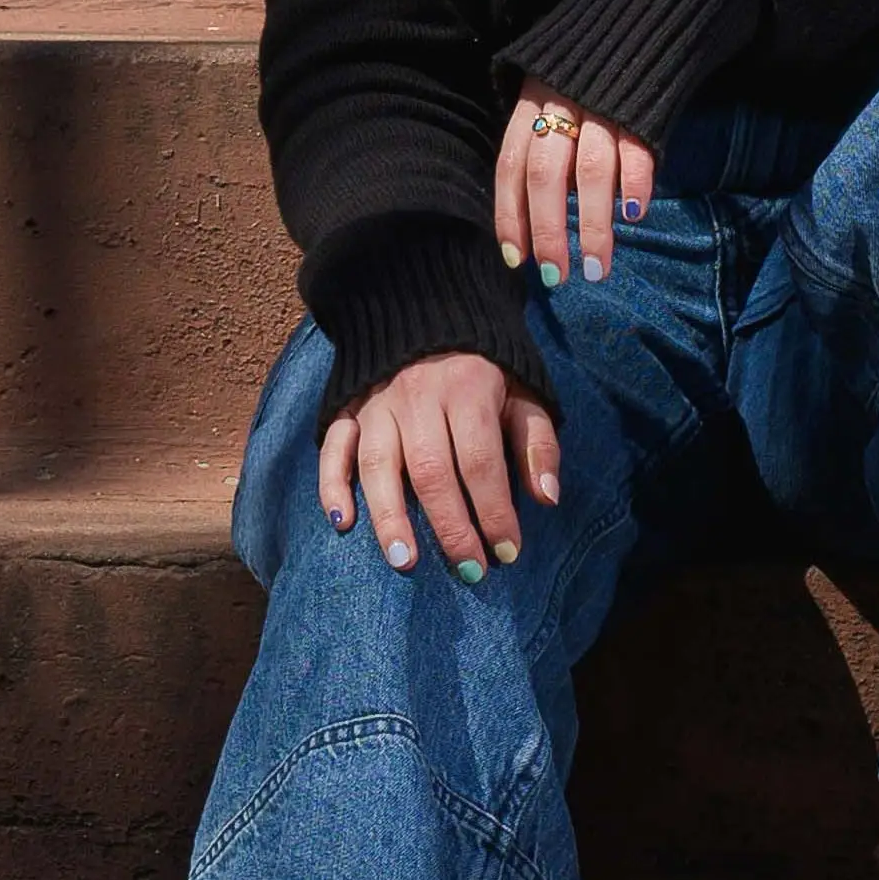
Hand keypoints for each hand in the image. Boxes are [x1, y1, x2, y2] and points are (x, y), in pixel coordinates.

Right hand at [317, 349, 561, 576]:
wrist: (429, 310)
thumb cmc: (486, 368)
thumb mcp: (525, 393)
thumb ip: (538, 444)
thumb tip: (546, 499)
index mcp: (467, 390)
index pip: (480, 461)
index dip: (494, 510)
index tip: (507, 551)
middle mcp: (417, 397)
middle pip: (431, 471)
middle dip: (450, 526)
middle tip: (468, 570)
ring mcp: (377, 403)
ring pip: (378, 466)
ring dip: (389, 517)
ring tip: (405, 561)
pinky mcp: (347, 407)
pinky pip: (333, 448)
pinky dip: (332, 485)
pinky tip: (342, 521)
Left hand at [493, 84, 653, 284]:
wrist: (633, 22)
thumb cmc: (580, 80)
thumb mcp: (545, 102)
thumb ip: (538, 150)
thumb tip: (530, 222)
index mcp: (529, 106)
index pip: (511, 166)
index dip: (510, 214)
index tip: (516, 259)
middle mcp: (561, 107)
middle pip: (546, 174)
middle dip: (549, 231)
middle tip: (557, 275)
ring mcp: (603, 106)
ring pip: (591, 171)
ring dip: (593, 224)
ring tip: (597, 265)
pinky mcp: (642, 107)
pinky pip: (637, 152)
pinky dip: (636, 185)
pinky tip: (634, 214)